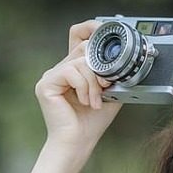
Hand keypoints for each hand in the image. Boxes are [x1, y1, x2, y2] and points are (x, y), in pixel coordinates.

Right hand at [34, 20, 122, 155]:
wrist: (78, 143)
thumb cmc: (92, 122)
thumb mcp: (110, 92)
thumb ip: (113, 73)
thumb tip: (127, 57)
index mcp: (72, 69)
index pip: (78, 36)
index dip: (91, 29)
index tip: (107, 32)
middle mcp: (59, 70)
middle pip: (83, 47)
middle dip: (100, 67)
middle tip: (106, 85)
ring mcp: (50, 76)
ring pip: (79, 61)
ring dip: (94, 82)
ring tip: (95, 100)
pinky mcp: (45, 84)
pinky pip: (70, 71)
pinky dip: (84, 86)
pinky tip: (85, 101)